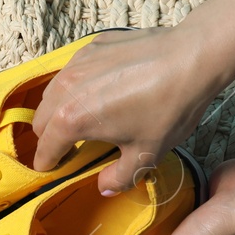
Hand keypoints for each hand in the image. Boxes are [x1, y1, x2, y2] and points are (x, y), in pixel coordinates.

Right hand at [31, 27, 234, 194]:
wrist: (194, 57)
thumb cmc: (170, 107)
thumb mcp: (147, 153)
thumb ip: (119, 178)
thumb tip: (104, 187)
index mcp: (72, 120)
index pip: (45, 149)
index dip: (48, 164)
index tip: (53, 169)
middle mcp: (66, 90)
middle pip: (40, 120)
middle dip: (49, 136)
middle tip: (69, 145)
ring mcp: (77, 64)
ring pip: (51, 93)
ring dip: (58, 108)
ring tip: (81, 115)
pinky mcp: (92, 46)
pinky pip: (73, 70)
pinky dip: (77, 83)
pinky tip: (101, 87)